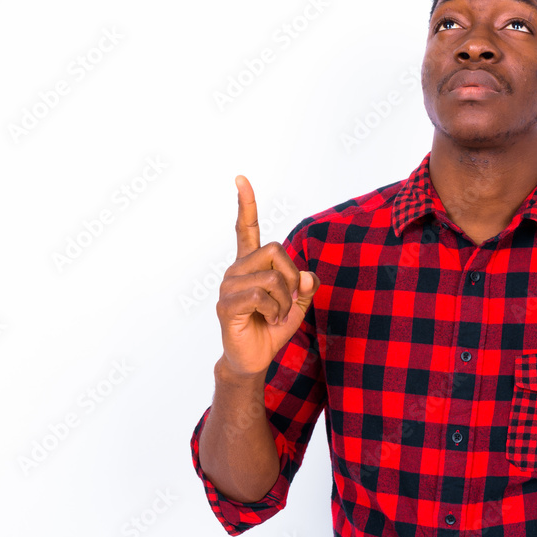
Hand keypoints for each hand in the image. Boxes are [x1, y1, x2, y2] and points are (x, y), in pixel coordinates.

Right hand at [215, 175, 319, 377]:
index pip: (246, 228)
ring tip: (276, 315)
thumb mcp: (298, 304)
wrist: (253, 359)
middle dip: (293, 276)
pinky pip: (262, 296)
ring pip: (272, 277)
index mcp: (250, 264)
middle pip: (275, 250)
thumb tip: (308, 276)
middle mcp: (236, 270)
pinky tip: (268, 320)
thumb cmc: (271, 328)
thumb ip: (305, 286)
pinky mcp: (228, 305)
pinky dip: (275, 311)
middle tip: (291, 299)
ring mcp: (229, 286)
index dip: (246, 203)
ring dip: (285, 300)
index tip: (240, 178)